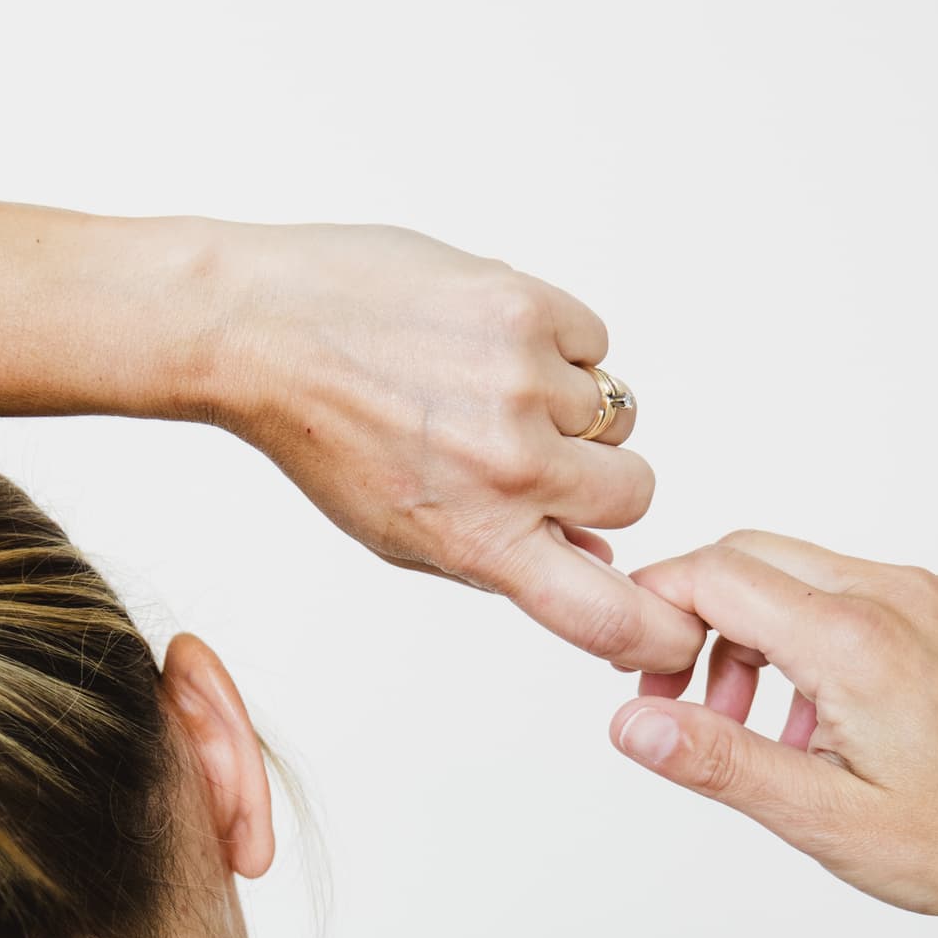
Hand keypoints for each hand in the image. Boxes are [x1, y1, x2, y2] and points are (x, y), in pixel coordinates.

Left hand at [200, 221, 704, 674]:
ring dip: (566, 409)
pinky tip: (483, 342)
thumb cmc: (322, 433)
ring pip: (615, 414)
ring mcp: (526, 382)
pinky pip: (593, 342)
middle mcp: (513, 466)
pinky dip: (555, 345)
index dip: (663, 632)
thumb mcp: (397, 531)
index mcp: (482, 538)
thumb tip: (591, 556)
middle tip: (532, 459)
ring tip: (483, 389)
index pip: (611, 616)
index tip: (676, 627)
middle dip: (596, 483)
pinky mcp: (529, 305)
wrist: (261, 328)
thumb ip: (499, 556)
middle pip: (634, 497)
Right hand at [606, 531, 937, 922]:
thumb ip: (716, 760)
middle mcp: (899, 594)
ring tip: (776, 733)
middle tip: (694, 706)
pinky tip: (847, 719)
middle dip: (703, 621)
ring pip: (813, 575)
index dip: (657, 612)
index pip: (714, 574)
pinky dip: (834, 638)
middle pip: (756, 558)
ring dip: (769, 637)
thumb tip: (631, 723)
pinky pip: (874, 592)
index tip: (648, 674)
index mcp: (853, 640)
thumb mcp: (820, 818)